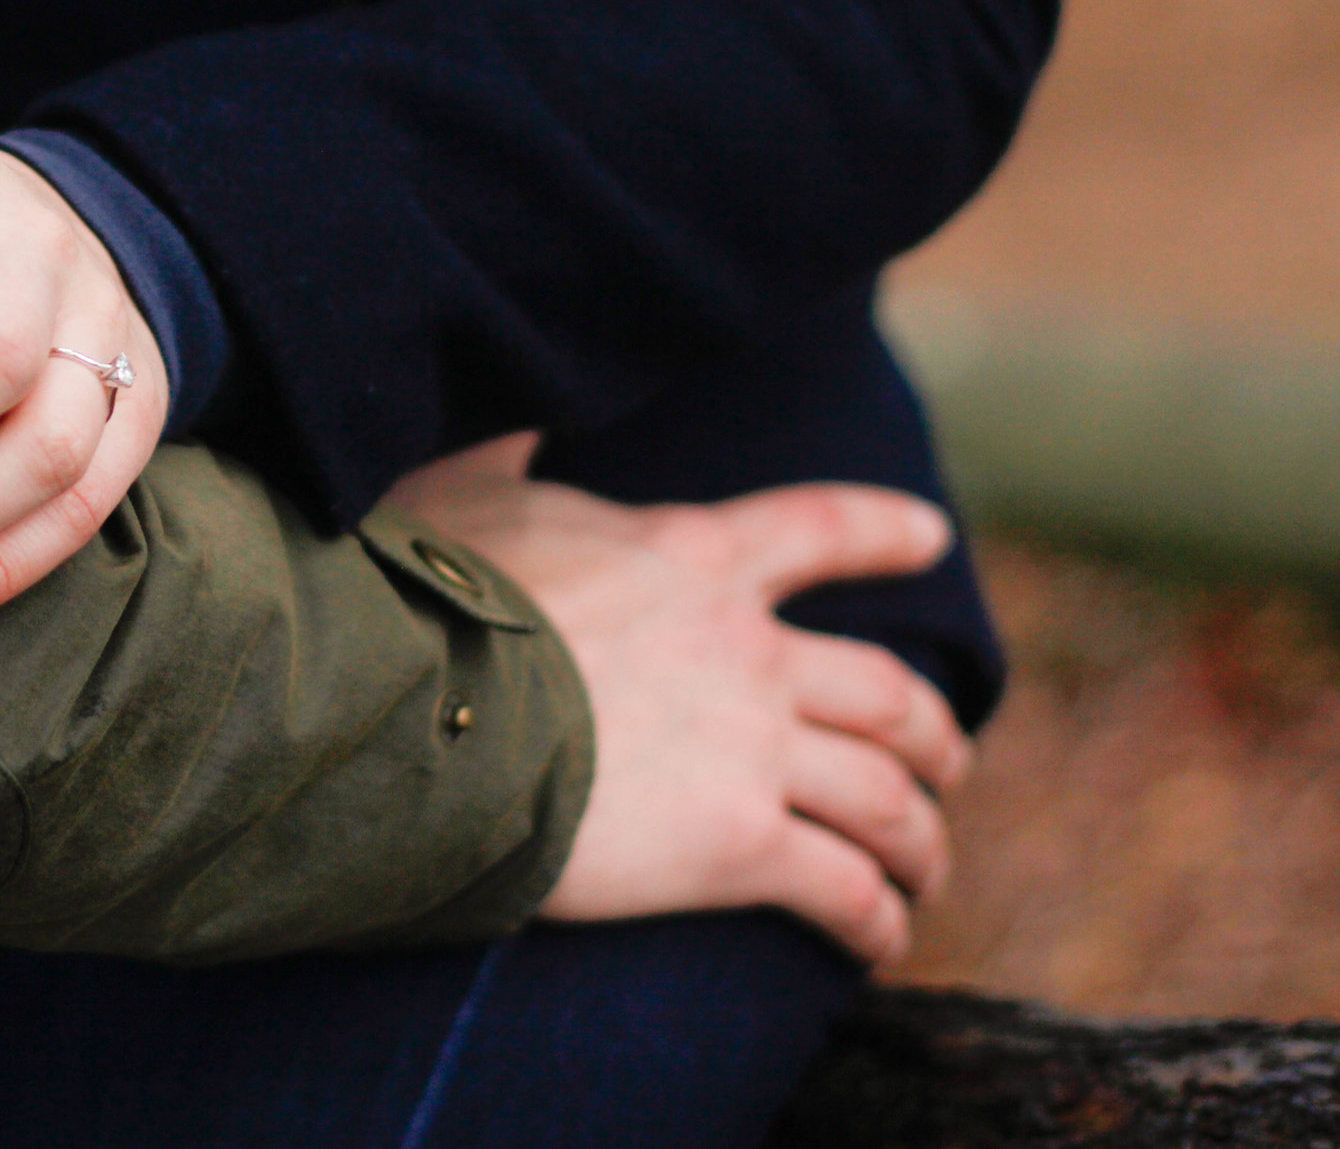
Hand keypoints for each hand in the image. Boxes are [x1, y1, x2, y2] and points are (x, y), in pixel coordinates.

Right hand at [385, 435, 970, 966]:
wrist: (422, 705)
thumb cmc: (424, 597)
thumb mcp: (464, 497)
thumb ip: (508, 462)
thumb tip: (523, 428)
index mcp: (691, 556)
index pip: (816, 530)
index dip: (883, 532)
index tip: (933, 536)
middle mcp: (748, 650)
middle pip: (887, 691)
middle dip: (932, 733)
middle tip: (945, 760)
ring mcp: (754, 749)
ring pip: (887, 798)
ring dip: (919, 838)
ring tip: (922, 868)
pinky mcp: (739, 846)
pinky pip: (843, 888)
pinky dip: (875, 919)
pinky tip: (879, 940)